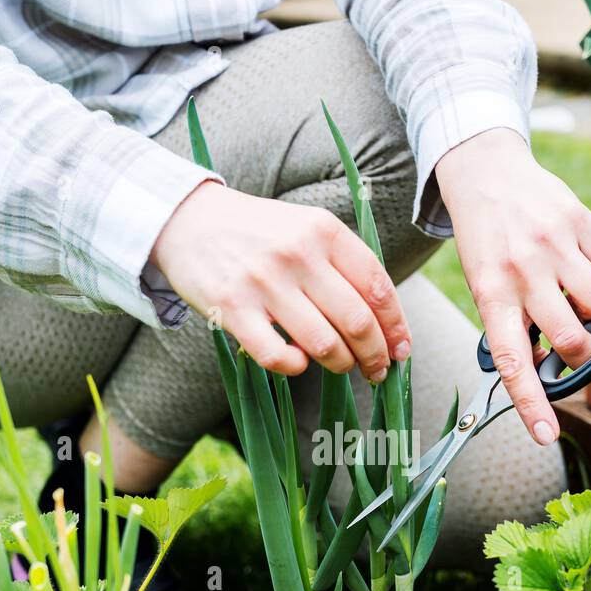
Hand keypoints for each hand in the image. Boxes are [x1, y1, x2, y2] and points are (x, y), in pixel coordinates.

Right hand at [150, 182, 411, 378]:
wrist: (188, 220)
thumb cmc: (258, 232)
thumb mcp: (306, 227)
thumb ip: (343, 263)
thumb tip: (385, 320)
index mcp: (323, 231)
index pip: (377, 286)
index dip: (396, 326)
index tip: (402, 349)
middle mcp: (297, 254)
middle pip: (357, 321)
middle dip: (376, 355)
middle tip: (378, 370)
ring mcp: (263, 283)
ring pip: (323, 343)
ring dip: (342, 364)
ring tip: (343, 367)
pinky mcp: (231, 309)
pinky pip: (276, 356)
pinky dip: (295, 367)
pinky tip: (298, 362)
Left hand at [436, 129, 590, 444]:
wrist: (486, 172)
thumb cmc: (487, 242)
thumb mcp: (484, 285)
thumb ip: (512, 323)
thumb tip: (544, 367)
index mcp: (492, 295)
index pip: (514, 362)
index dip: (532, 403)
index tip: (547, 435)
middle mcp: (523, 272)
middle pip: (575, 338)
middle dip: (582, 348)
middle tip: (574, 337)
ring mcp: (553, 245)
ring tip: (569, 285)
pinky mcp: (578, 220)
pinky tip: (574, 255)